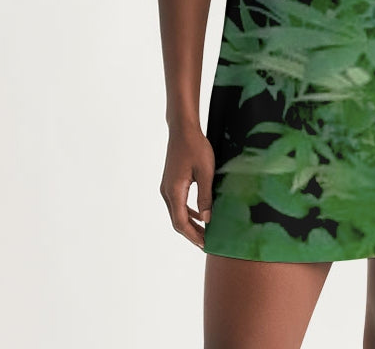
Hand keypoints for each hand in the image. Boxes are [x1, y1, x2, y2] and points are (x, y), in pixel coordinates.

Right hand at [160, 124, 215, 248]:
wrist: (183, 130)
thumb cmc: (195, 147)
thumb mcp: (205, 172)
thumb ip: (205, 197)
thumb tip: (206, 220)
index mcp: (174, 191)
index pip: (181, 222)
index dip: (193, 235)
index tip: (205, 244)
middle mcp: (167, 192)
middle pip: (177, 220)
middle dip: (192, 233)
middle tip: (207, 243)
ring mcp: (167, 187)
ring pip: (177, 212)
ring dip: (190, 223)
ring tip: (204, 233)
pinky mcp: (171, 182)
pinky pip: (178, 203)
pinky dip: (188, 212)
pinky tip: (199, 215)